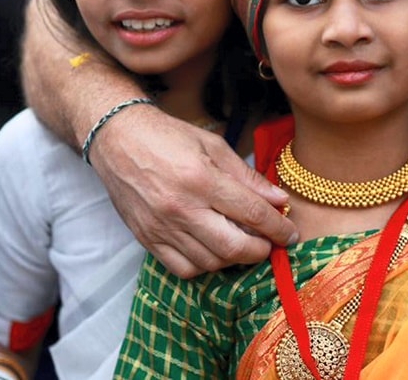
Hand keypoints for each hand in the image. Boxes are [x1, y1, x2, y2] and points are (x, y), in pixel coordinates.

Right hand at [89, 105, 295, 276]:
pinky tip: (215, 250)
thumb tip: (279, 200)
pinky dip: (206, 266)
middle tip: (271, 244)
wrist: (117, 140)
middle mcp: (181, 208)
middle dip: (261, 250)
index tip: (290, 234)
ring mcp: (161, 228)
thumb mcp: (214, 146)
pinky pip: (183, 269)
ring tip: (245, 244)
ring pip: (210, 262)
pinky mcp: (147, 239)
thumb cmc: (168, 137)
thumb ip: (248, 178)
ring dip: (235, 258)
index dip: (277, 227)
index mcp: (201, 180)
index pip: (251, 213)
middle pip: (233, 246)